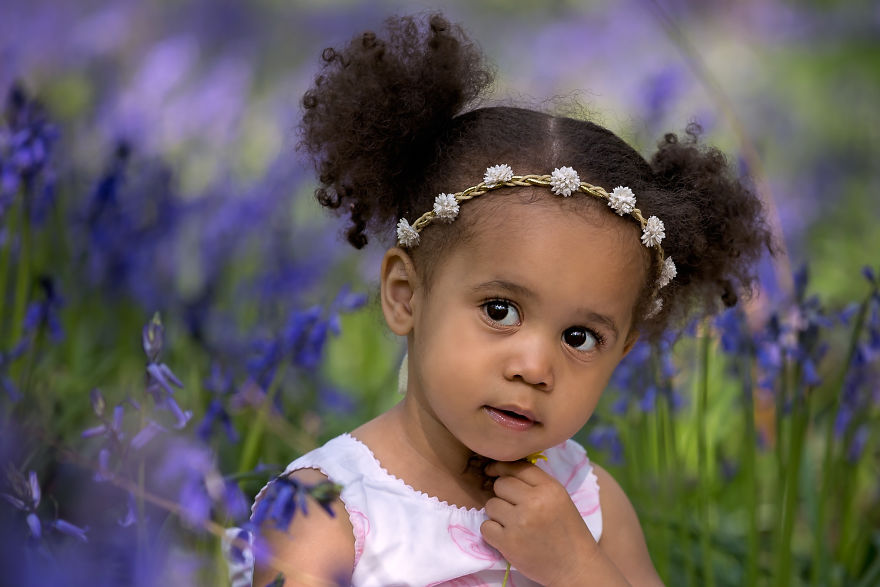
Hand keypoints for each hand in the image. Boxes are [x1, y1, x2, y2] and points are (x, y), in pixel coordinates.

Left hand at [480, 460, 605, 584]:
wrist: (576, 567)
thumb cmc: (568, 531)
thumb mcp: (559, 499)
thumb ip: (536, 483)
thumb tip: (503, 470)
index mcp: (550, 488)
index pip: (517, 467)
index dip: (501, 467)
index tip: (492, 471)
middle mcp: (534, 502)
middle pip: (500, 484)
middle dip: (502, 495)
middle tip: (513, 508)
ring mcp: (520, 522)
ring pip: (491, 505)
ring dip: (497, 514)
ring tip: (512, 524)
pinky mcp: (509, 543)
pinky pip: (485, 527)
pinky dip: (492, 532)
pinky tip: (506, 537)